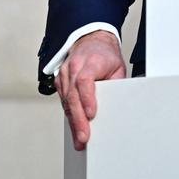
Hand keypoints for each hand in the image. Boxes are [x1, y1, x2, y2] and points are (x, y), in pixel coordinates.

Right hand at [55, 30, 125, 150]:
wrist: (91, 39)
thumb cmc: (104, 54)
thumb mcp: (117, 66)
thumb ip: (116, 85)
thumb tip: (119, 105)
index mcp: (91, 61)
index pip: (85, 81)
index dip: (87, 99)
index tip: (91, 114)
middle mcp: (74, 66)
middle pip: (73, 95)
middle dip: (78, 119)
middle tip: (83, 137)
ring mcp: (65, 73)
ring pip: (66, 100)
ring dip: (73, 121)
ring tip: (79, 138)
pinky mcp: (60, 80)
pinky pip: (63, 99)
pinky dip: (69, 113)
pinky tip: (74, 125)